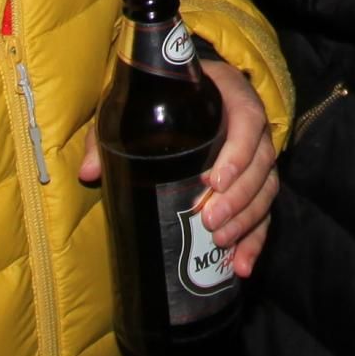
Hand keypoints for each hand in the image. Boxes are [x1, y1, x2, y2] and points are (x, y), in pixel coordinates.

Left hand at [71, 56, 279, 277]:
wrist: (176, 89)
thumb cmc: (157, 95)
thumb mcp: (131, 105)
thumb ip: (108, 135)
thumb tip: (89, 172)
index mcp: (229, 95)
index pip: (248, 119)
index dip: (238, 152)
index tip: (214, 180)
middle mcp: (251, 124)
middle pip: (261, 161)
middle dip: (238, 196)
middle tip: (209, 220)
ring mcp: (256, 154)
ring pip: (265, 188)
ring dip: (247, 219)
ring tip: (219, 240)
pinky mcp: (254, 182)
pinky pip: (264, 211)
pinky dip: (255, 240)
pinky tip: (241, 266)